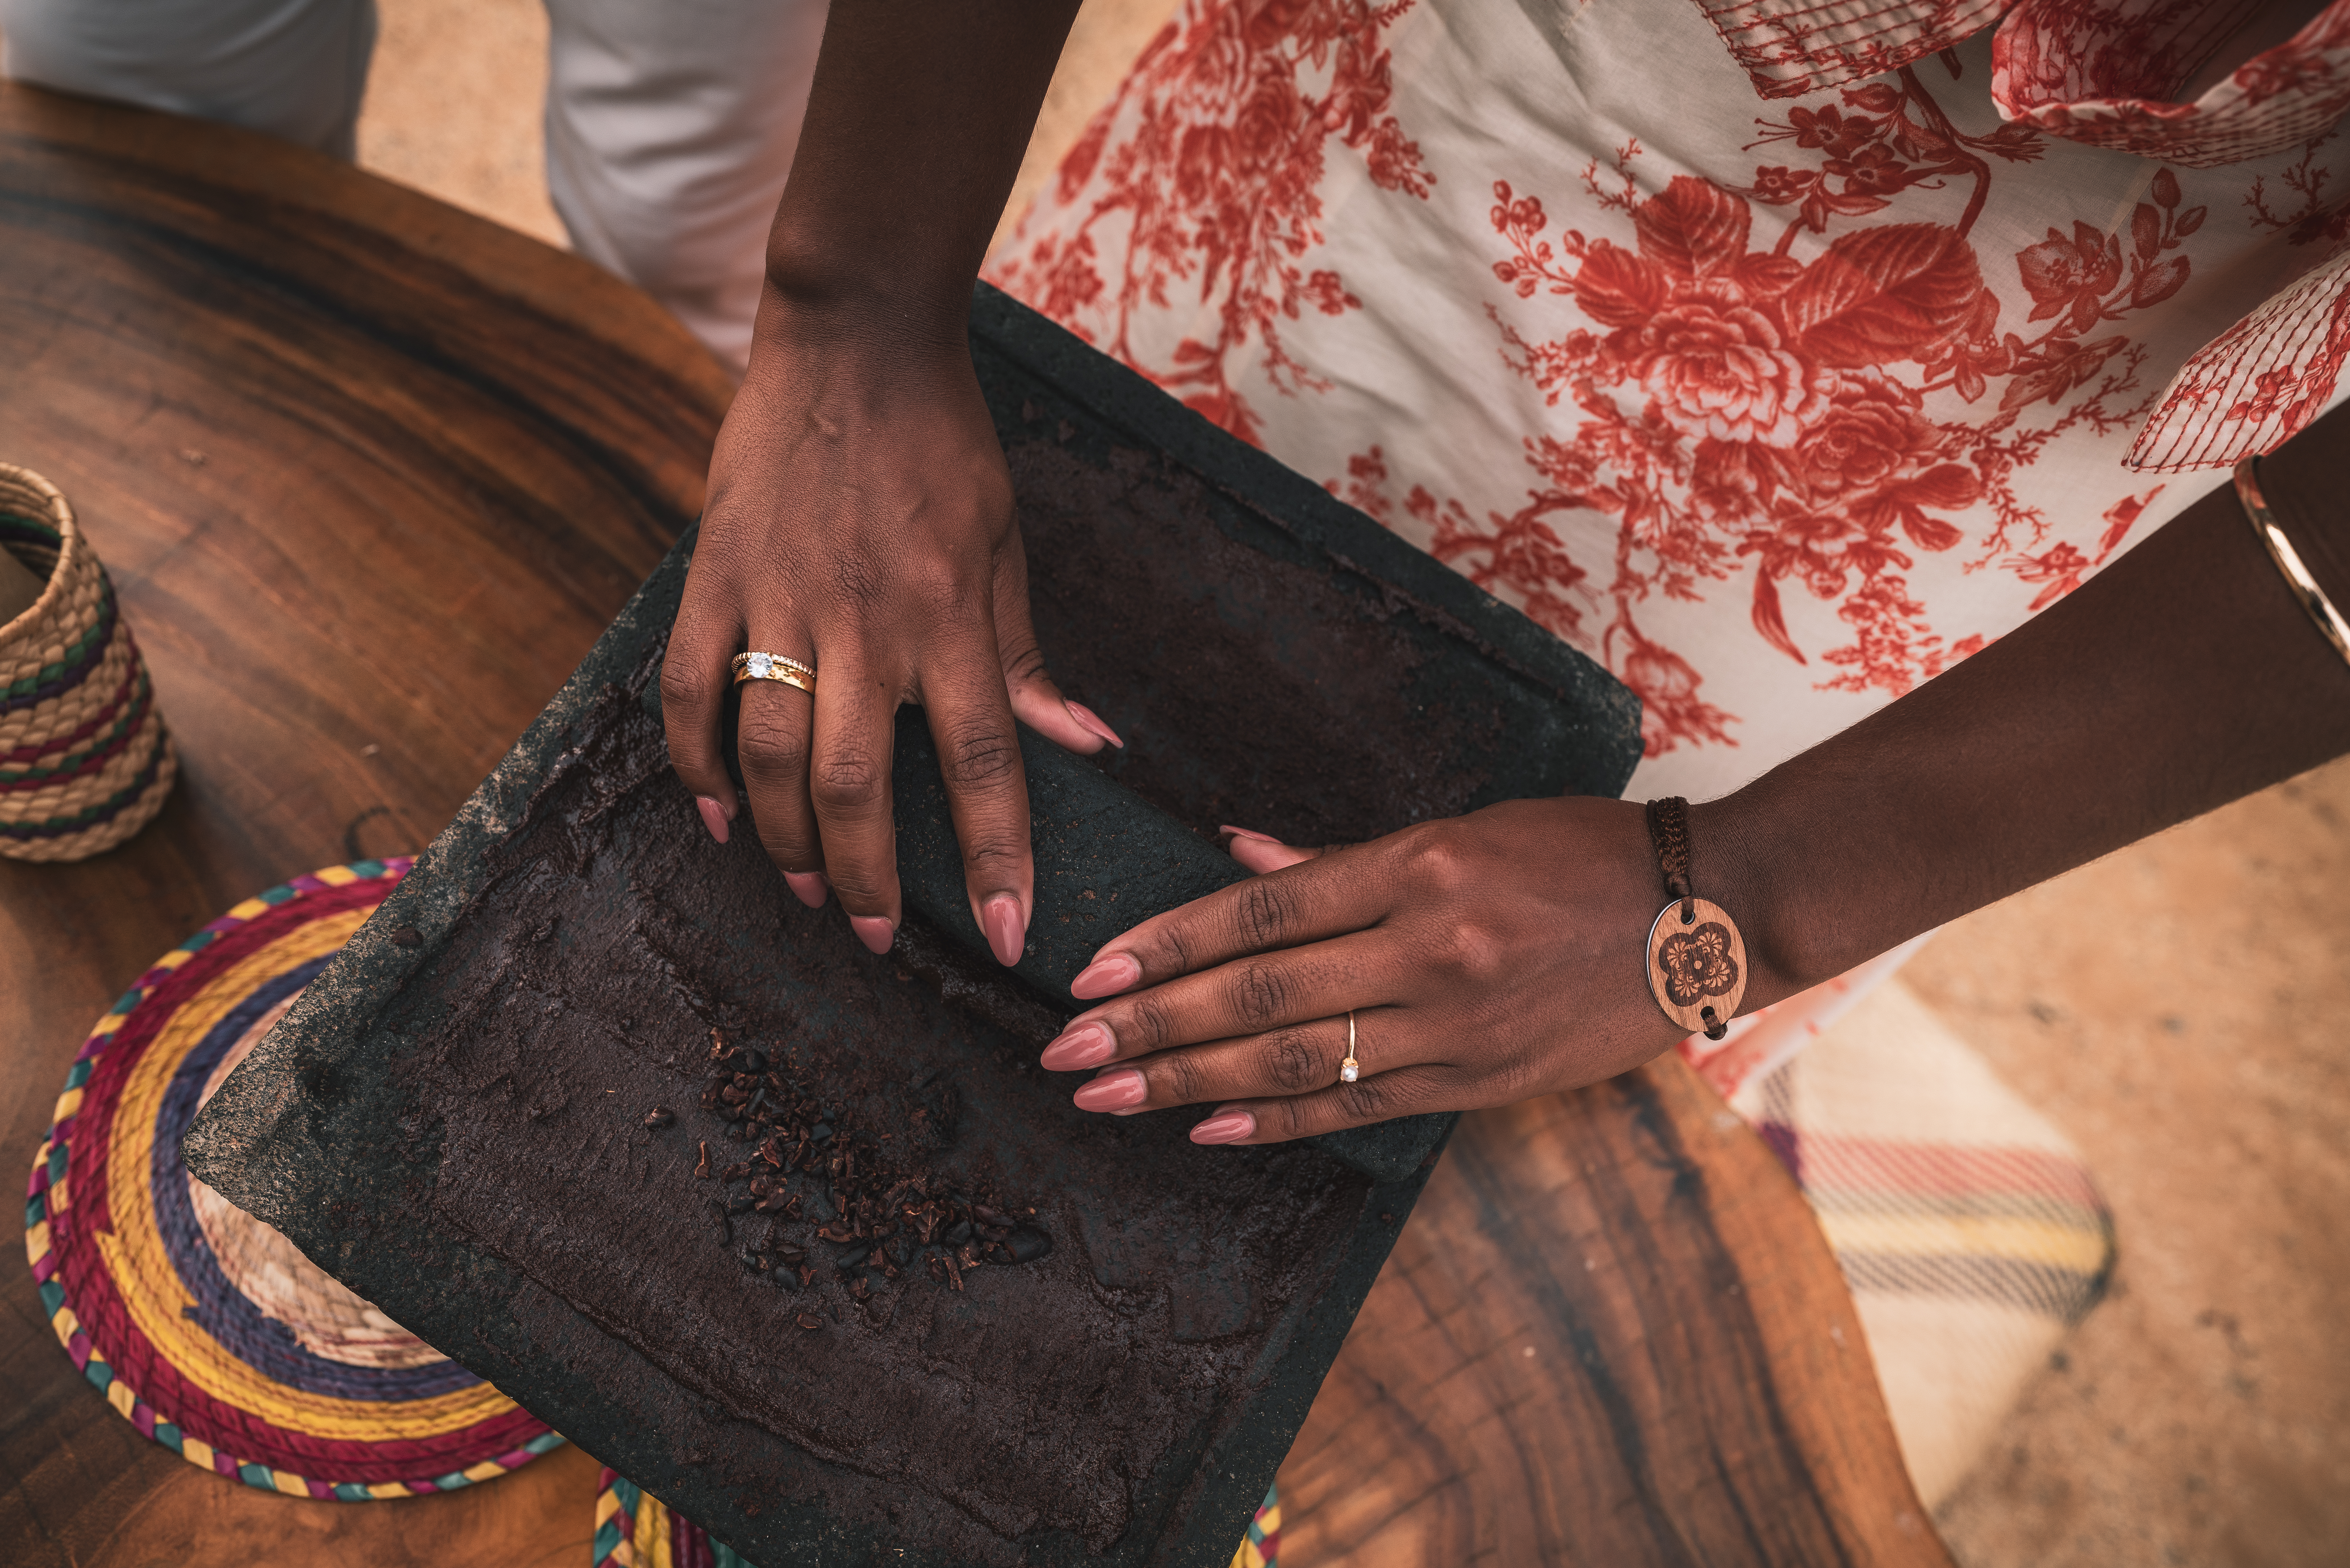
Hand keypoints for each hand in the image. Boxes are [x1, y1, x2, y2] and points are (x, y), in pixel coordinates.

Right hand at [661, 312, 1118, 959]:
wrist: (856, 341)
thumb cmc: (944, 446)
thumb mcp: (1005, 545)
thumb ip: (1025, 657)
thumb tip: (1085, 747)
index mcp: (948, 616)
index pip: (983, 763)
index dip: (997, 858)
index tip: (1011, 935)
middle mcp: (865, 620)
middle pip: (860, 784)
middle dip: (867, 878)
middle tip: (873, 935)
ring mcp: (781, 599)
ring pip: (771, 753)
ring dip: (786, 839)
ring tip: (804, 891)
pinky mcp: (718, 576)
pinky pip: (694, 689)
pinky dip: (698, 763)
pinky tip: (718, 816)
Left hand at [1034, 797, 1761, 1143]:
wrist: (1704, 912)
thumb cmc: (1576, 853)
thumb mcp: (1462, 828)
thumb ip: (1343, 860)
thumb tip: (1239, 858)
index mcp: (1415, 868)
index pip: (1261, 909)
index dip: (1169, 942)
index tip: (1094, 970)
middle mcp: (1425, 947)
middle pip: (1258, 992)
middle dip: (1149, 1024)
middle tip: (1063, 1049)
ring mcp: (1452, 1023)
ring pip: (1294, 1059)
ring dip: (1188, 1081)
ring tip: (1106, 1095)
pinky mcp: (1480, 1079)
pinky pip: (1359, 1106)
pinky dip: (1278, 1122)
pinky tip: (1208, 1129)